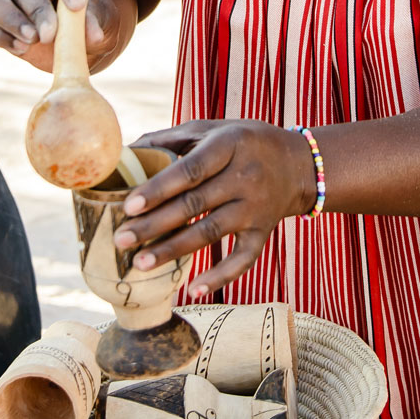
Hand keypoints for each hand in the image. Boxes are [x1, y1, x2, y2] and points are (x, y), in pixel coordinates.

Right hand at [0, 0, 121, 72]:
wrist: (79, 33)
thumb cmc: (92, 19)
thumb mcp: (102, 18)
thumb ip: (96, 21)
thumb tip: (92, 36)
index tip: (77, 5)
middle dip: (37, 12)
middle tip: (49, 35)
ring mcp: (11, 0)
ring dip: (9, 21)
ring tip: (30, 42)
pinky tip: (20, 49)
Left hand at [112, 120, 315, 297]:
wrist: (298, 164)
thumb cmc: (243, 142)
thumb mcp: (213, 129)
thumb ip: (171, 138)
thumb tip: (127, 151)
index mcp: (229, 146)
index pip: (190, 170)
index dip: (159, 188)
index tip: (129, 205)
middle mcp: (245, 177)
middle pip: (195, 205)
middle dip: (154, 225)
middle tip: (121, 239)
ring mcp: (256, 208)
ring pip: (211, 233)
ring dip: (174, 250)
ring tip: (140, 263)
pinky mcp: (264, 232)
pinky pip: (242, 258)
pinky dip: (220, 276)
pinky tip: (193, 289)